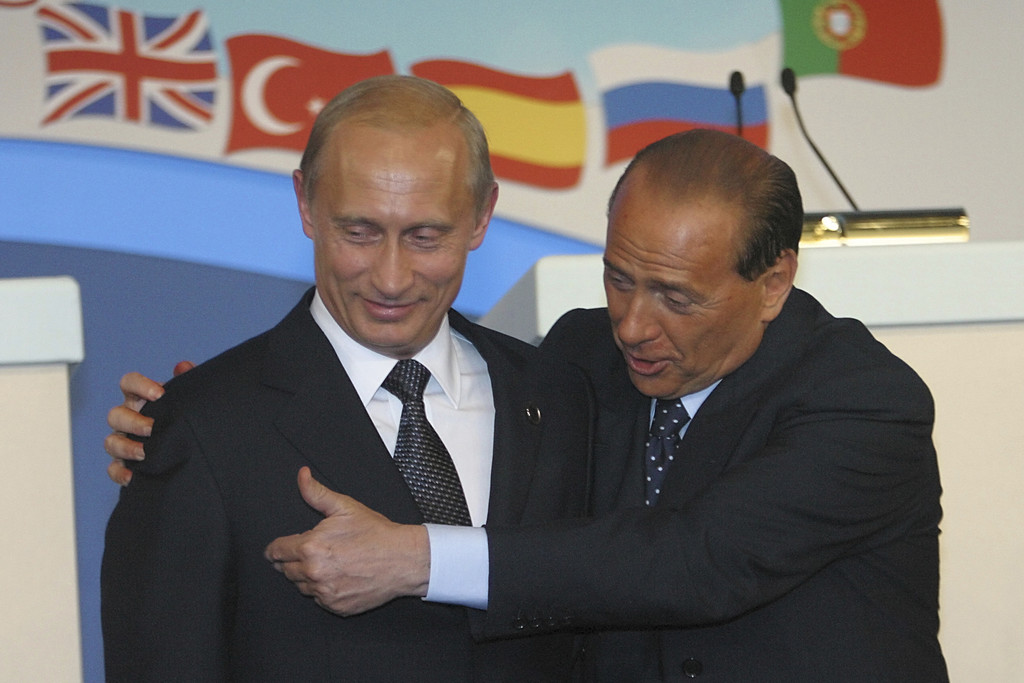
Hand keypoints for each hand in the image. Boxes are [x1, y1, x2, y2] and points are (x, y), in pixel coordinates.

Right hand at [104, 361, 194, 484]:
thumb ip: (187, 381)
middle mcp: (128, 418)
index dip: (140, 385)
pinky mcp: (125, 464)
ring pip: (111, 441)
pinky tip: (133, 477)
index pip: (129, 383)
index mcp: (141, 399)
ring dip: (125, 447)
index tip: (159, 394)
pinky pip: (113, 468)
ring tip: (144, 453)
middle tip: (152, 428)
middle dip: (133, 422)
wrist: (193, 449)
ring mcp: (124, 441)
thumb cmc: (185, 418)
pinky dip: (120, 472)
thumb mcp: (189, 400)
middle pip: (116, 415)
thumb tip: (183, 366)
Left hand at [264, 467, 429, 615]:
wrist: (403, 559)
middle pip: (286, 570)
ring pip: (301, 586)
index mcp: (311, 547)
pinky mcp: (336, 606)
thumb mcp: (345, 507)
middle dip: (293, 560)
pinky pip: (319, 599)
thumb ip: (316, 493)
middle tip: (312, 552)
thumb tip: (302, 476)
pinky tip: (338, 576)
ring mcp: (325, 593)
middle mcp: (314, 573)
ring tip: (328, 563)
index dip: (276, 548)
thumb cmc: (376, 534)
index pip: (276, 552)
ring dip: (307, 576)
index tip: (277, 549)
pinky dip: (324, 589)